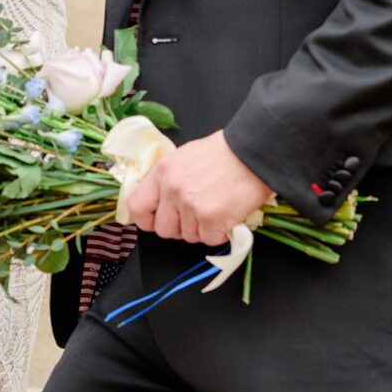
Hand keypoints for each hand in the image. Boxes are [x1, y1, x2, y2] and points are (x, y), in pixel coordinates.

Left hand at [126, 131, 273, 244]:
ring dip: (203, 229)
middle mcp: (172, 190)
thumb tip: (163, 201)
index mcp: (163, 172)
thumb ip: (169, 179)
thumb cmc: (225, 153)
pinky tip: (227, 215)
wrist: (254, 152)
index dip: (147, 219)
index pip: (137, 206)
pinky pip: (209, 240)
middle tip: (197, 216)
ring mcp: (191, 205)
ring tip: (217, 208)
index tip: (158, 220)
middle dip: (180, 228)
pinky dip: (220, 233)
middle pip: (163, 229)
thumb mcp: (186, 157)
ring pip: (188, 236)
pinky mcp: (211, 219)